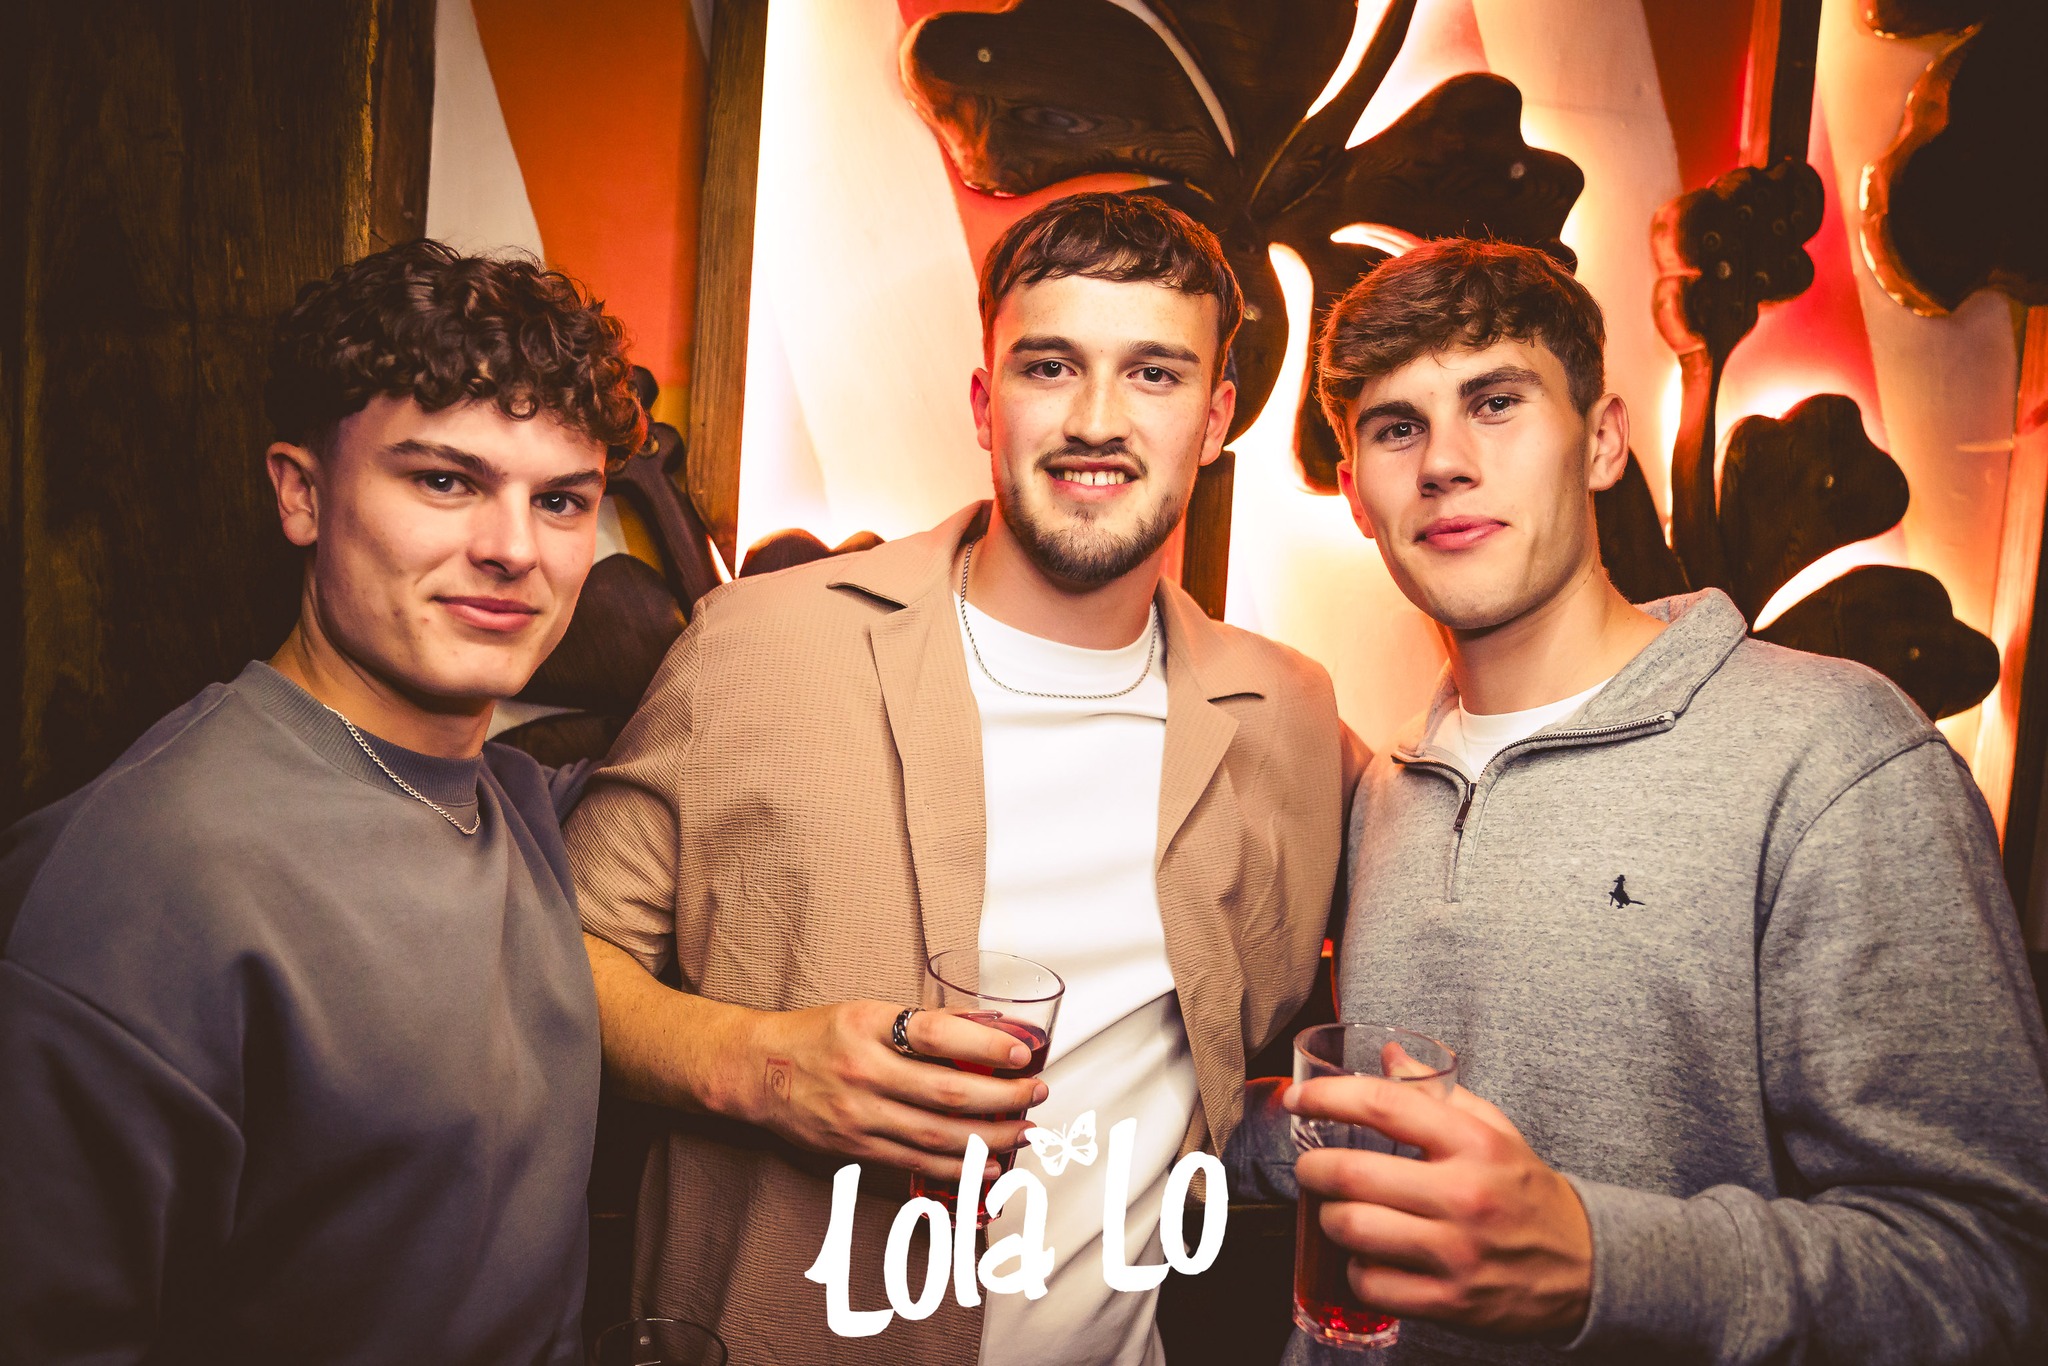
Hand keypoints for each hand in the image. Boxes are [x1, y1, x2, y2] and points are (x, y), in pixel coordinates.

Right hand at [744, 1001, 1045, 1180]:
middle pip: (946, 1092)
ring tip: (1025, 1132)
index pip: (936, 1035)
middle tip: (1036, 1095)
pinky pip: (915, 1161)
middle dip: (1001, 1098)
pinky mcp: (855, 1147)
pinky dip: (956, 1166)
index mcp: (867, 1025)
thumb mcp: (865, 1011)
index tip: (1021, 1053)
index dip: (984, 1046)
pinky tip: (988, 1164)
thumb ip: (919, 1022)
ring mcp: (857, 1114)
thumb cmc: (818, 1035)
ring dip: (989, 1138)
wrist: (759, 1071)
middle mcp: (862, 1071)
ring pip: (936, 1135)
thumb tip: (984, 1027)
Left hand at [1286, 1076, 1591, 1337]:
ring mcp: (1456, 1252)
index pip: (1382, 1105)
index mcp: (1472, 1143)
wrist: (1587, 1266)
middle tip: (1308, 1168)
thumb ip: (1438, 1092)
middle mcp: (1463, 1194)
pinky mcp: (1450, 1301)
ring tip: (1338, 1213)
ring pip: (1351, 1230)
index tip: (1298, 1101)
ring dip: (1329, 1220)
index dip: (1327, 1097)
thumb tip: (1388, 1054)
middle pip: (1351, 1174)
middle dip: (1311, 1169)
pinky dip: (1357, 1270)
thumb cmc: (1525, 1191)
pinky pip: (1370, 1283)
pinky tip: (1370, 1259)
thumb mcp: (1494, 1131)